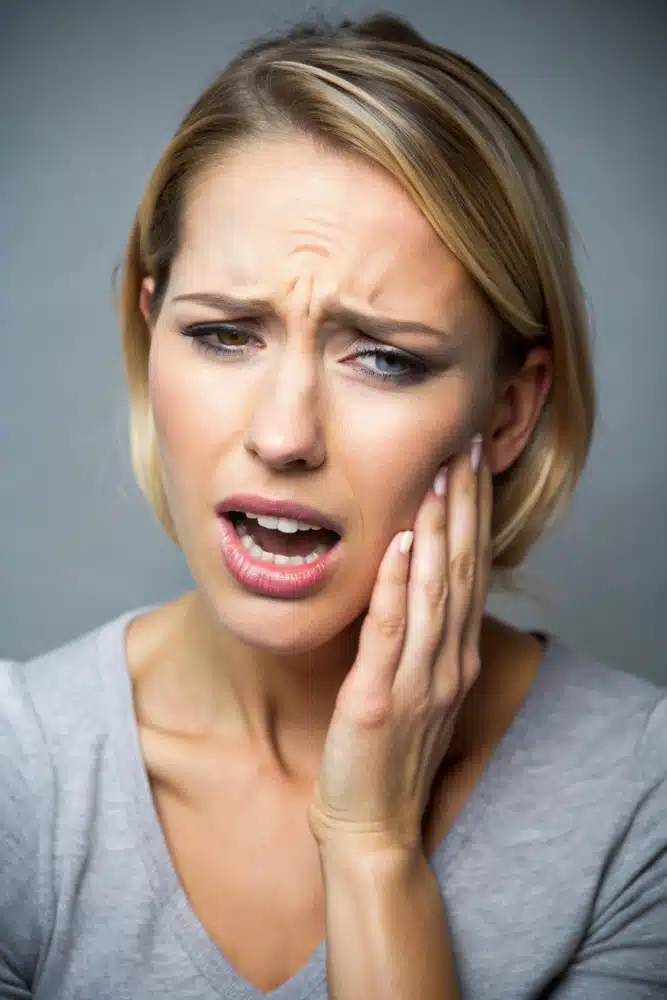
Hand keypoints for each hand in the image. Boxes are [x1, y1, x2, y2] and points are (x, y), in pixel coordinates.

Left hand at [308, 435, 491, 854]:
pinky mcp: (379, 699)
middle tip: (465, 447)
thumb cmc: (385, 756)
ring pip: (436, 590)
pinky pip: (394, 630)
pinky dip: (400, 583)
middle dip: (464, 504)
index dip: (473, 515)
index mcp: (455, 657)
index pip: (471, 572)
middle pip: (463, 569)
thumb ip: (419, 639)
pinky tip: (404, 542)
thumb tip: (409, 584)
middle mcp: (447, 662)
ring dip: (440, 529)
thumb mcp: (415, 689)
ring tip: (440, 475)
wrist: (372, 827)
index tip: (469, 465)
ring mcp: (418, 681)